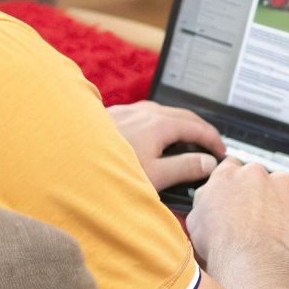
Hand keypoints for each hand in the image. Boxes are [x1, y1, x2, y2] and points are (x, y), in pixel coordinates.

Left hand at [107, 100, 225, 189]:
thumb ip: (186, 168)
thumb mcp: (155, 176)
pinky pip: (142, 114)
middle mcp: (144, 112)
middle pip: (182, 115)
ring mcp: (126, 111)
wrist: (66, 165)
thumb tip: (208, 162)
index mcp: (159, 123)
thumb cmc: (109, 173)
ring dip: (178, 124)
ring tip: (183, 140)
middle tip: (210, 145)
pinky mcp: (111, 116)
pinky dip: (156, 123)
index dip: (214, 140)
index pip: (198, 127)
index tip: (222, 152)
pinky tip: (150, 137)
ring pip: (161, 112)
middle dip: (199, 129)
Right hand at [186, 158, 288, 267]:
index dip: (234, 180)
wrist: (248, 260)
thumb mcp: (195, 221)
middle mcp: (253, 175)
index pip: (231, 166)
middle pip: (257, 173)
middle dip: (256, 188)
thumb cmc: (222, 246)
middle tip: (252, 210)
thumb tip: (206, 198)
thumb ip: (204, 201)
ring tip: (273, 215)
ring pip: (282, 180)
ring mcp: (279, 186)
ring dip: (278, 194)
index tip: (236, 191)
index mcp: (226, 177)